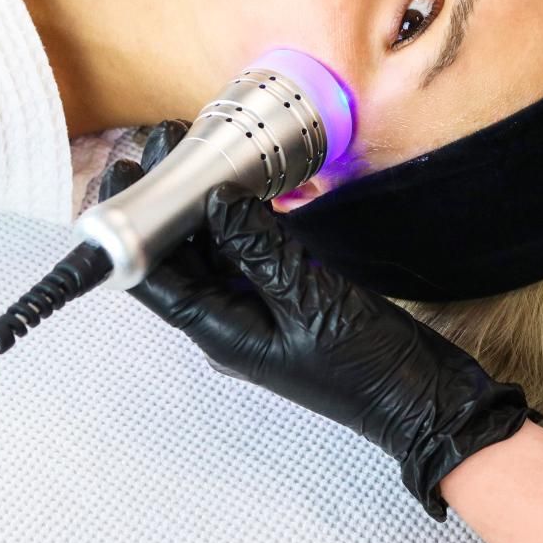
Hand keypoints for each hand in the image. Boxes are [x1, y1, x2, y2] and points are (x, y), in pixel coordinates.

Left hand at [98, 119, 542, 520]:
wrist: (419, 398)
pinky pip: (245, 252)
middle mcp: (226, 319)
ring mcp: (252, 308)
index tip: (123, 175)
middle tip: (160, 144)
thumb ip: (261, 248)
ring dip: (198, 204)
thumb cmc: (366, 366)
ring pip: (209, 250)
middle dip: (164, 202)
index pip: (153, 278)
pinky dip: (236, 217)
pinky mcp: (281, 296)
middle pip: (177, 257)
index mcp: (220, 331)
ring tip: (191, 149)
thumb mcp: (311, 301)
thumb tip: (216, 201)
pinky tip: (236, 181)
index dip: (130, 227)